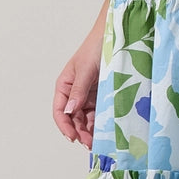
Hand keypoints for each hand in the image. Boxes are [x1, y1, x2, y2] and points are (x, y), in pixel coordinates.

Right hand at [53, 23, 103, 149]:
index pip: (60, 111)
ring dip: (91, 130)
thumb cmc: (97, 47)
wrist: (117, 35)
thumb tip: (70, 111)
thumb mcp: (86, 69)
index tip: (73, 137)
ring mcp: (89, 94)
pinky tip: (105, 130)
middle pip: (74, 118)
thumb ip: (79, 90)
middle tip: (90, 144)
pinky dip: (101, 122)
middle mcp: (75, 92)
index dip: (65, 125)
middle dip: (80, 132)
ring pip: (87, 118)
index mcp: (65, 85)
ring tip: (98, 141)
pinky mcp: (103, 94)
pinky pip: (99, 112)